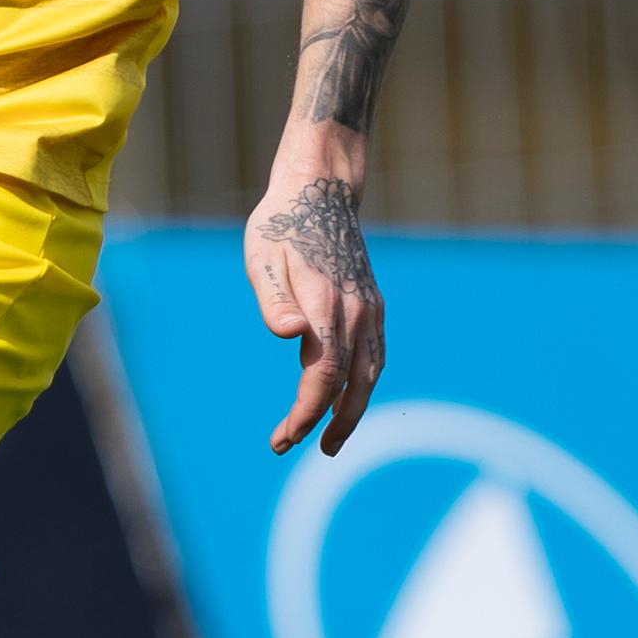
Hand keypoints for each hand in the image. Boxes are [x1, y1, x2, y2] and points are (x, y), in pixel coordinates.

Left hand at [245, 172, 383, 457]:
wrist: (319, 190)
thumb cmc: (279, 226)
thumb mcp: (262, 258)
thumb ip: (274, 300)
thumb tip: (289, 335)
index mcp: (327, 305)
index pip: (323, 377)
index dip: (305, 414)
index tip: (282, 439)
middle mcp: (357, 311)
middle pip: (354, 386)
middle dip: (331, 424)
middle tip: (304, 448)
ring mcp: (370, 308)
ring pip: (371, 374)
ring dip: (353, 410)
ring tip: (330, 437)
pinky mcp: (373, 303)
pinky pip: (375, 355)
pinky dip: (363, 383)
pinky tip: (345, 397)